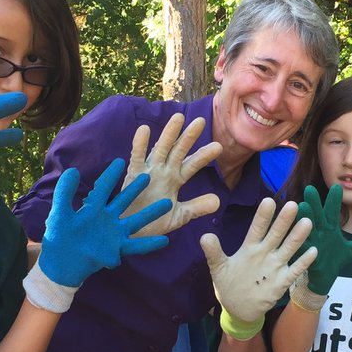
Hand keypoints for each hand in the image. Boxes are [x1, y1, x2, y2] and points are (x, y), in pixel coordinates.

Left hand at [37, 158, 172, 287]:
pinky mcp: (117, 249)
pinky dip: (150, 244)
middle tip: (148, 176)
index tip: (120, 160)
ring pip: (136, 221)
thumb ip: (64, 193)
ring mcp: (114, 234)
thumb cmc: (58, 239)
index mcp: (92, 209)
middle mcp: (106, 219)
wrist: (60, 264)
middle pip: (124, 201)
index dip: (111, 174)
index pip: (103, 187)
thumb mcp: (60, 214)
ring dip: (151, 213)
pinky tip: (165, 240)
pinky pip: (137, 246)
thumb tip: (73, 170)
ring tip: (168, 203)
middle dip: (135, 189)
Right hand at [121, 113, 223, 236]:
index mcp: (175, 179)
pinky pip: (137, 158)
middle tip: (201, 120)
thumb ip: (196, 208)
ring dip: (169, 134)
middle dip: (189, 137)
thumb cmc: (153, 222)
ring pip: (160, 149)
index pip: (192, 164)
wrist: (132, 234)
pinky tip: (144, 130)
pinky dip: (139, 144)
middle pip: (178, 151)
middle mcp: (163, 172)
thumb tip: (218, 201)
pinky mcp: (133, 176)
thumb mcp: (179, 216)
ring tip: (178, 117)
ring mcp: (148, 172)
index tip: (218, 146)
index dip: (204, 155)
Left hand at [200, 199, 316, 337]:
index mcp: (249, 248)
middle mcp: (265, 253)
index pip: (257, 228)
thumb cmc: (228, 284)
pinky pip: (295, 270)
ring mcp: (275, 266)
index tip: (269, 201)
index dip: (263, 216)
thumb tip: (205, 236)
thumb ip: (213, 253)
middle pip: (276, 234)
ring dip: (297, 237)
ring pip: (288, 248)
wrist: (238, 308)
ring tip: (306, 222)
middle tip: (293, 205)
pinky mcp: (282, 281)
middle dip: (284, 221)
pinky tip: (313, 251)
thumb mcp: (218, 269)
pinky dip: (303, 261)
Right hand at [296, 184, 351, 294]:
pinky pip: (302, 245)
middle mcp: (319, 231)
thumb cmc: (336, 260)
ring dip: (305, 218)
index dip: (334, 200)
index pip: (332, 211)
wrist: (324, 277)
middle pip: (317, 215)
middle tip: (310, 188)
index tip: (337, 187)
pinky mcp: (305, 254)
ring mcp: (311, 242)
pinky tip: (297, 232)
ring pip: (307, 228)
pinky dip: (301, 239)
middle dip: (314, 203)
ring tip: (302, 205)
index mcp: (330, 228)